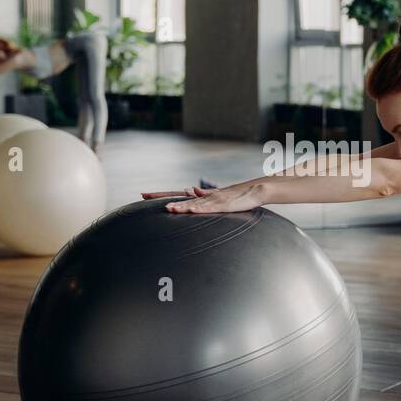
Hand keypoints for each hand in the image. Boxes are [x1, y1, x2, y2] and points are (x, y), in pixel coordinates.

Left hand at [140, 184, 264, 213]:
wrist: (256, 190)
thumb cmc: (237, 196)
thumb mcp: (217, 198)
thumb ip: (203, 197)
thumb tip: (190, 190)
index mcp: (202, 196)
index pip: (177, 194)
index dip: (160, 193)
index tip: (143, 194)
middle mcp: (205, 196)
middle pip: (181, 197)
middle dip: (163, 197)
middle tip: (144, 195)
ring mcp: (215, 200)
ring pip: (194, 204)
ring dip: (181, 206)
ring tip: (167, 209)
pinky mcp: (225, 205)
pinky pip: (211, 208)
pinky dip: (200, 209)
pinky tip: (191, 210)